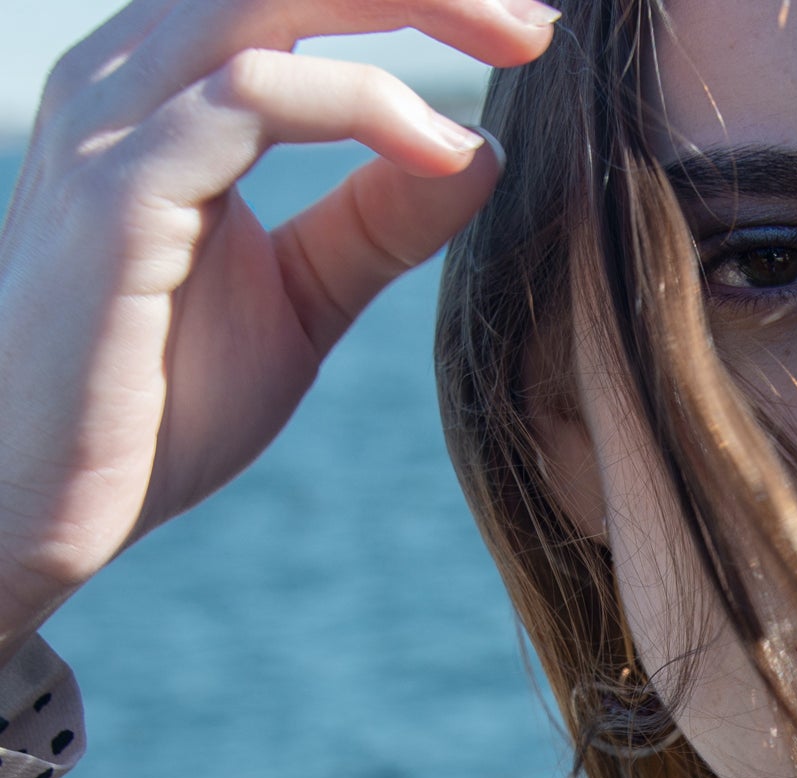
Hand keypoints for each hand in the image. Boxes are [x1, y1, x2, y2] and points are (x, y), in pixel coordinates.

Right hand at [0, 0, 556, 654]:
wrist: (47, 500)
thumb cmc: (159, 403)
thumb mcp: (301, 298)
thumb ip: (376, 224)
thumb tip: (481, 149)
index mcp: (168, 92)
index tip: (523, 28)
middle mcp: (129, 78)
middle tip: (538, 19)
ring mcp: (114, 125)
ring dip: (405, 4)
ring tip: (518, 46)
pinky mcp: (118, 191)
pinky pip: (251, 99)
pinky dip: (361, 107)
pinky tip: (441, 151)